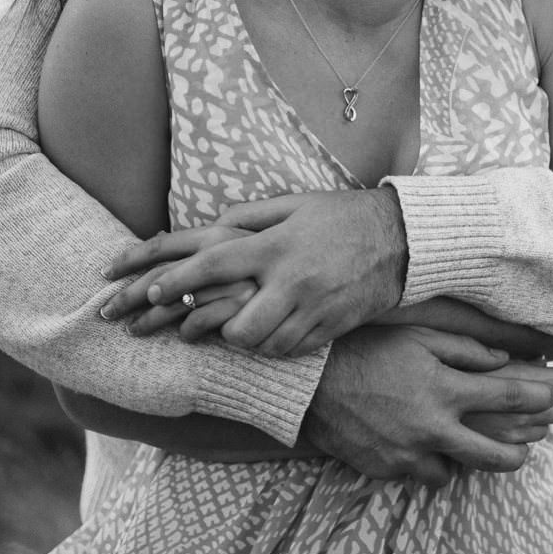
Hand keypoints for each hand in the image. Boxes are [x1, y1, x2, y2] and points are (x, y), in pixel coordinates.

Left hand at [120, 188, 408, 356]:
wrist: (402, 239)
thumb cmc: (344, 215)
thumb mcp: (296, 203)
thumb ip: (251, 214)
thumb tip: (211, 224)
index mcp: (276, 246)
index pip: (212, 266)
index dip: (175, 281)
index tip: (149, 290)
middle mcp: (291, 281)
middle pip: (234, 325)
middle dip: (209, 329)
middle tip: (195, 325)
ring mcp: (312, 308)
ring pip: (261, 345)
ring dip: (242, 341)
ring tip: (232, 329)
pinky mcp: (330, 327)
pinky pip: (289, 350)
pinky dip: (272, 347)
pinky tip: (266, 336)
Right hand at [302, 326, 552, 487]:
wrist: (312, 384)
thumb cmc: (369, 350)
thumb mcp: (420, 336)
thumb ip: (465, 349)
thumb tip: (503, 361)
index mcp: (446, 389)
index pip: (510, 397)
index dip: (541, 397)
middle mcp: (434, 427)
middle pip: (495, 455)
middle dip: (519, 454)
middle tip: (528, 451)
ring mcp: (411, 453)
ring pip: (458, 472)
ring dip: (469, 462)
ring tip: (474, 450)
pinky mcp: (388, 469)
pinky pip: (424, 475)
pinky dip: (432, 466)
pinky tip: (432, 452)